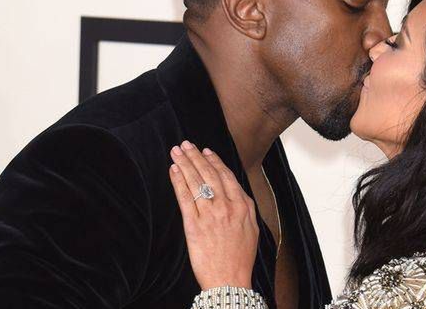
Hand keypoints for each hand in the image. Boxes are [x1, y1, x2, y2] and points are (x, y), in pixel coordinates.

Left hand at [168, 140, 258, 289]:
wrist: (230, 280)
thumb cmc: (240, 259)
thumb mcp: (252, 230)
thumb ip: (245, 209)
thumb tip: (238, 195)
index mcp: (243, 206)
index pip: (227, 176)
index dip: (215, 161)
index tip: (206, 151)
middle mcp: (227, 206)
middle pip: (209, 174)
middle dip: (197, 157)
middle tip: (186, 144)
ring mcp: (210, 214)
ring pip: (196, 182)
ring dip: (185, 163)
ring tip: (177, 151)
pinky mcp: (194, 225)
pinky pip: (185, 197)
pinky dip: (178, 181)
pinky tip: (174, 170)